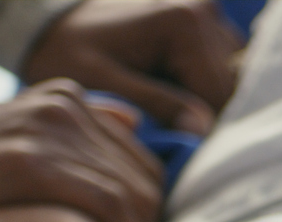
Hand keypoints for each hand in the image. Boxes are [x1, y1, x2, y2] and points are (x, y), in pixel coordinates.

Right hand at [0, 79, 162, 221]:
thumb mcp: (12, 136)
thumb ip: (70, 132)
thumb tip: (130, 121)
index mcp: (66, 101)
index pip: (143, 166)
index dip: (139, 212)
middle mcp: (65, 108)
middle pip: (146, 182)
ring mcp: (51, 130)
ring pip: (133, 198)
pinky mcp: (35, 161)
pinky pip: (109, 206)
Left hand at [21, 0, 244, 135]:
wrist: (51, 23)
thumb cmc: (67, 54)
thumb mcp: (104, 83)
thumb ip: (156, 104)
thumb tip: (203, 130)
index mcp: (184, 23)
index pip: (219, 96)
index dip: (202, 130)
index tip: (173, 148)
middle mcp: (204, 11)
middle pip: (230, 87)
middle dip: (203, 114)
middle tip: (165, 132)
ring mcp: (207, 13)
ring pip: (230, 79)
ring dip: (205, 101)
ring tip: (165, 108)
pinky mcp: (204, 22)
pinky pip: (220, 67)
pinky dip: (202, 87)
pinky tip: (172, 93)